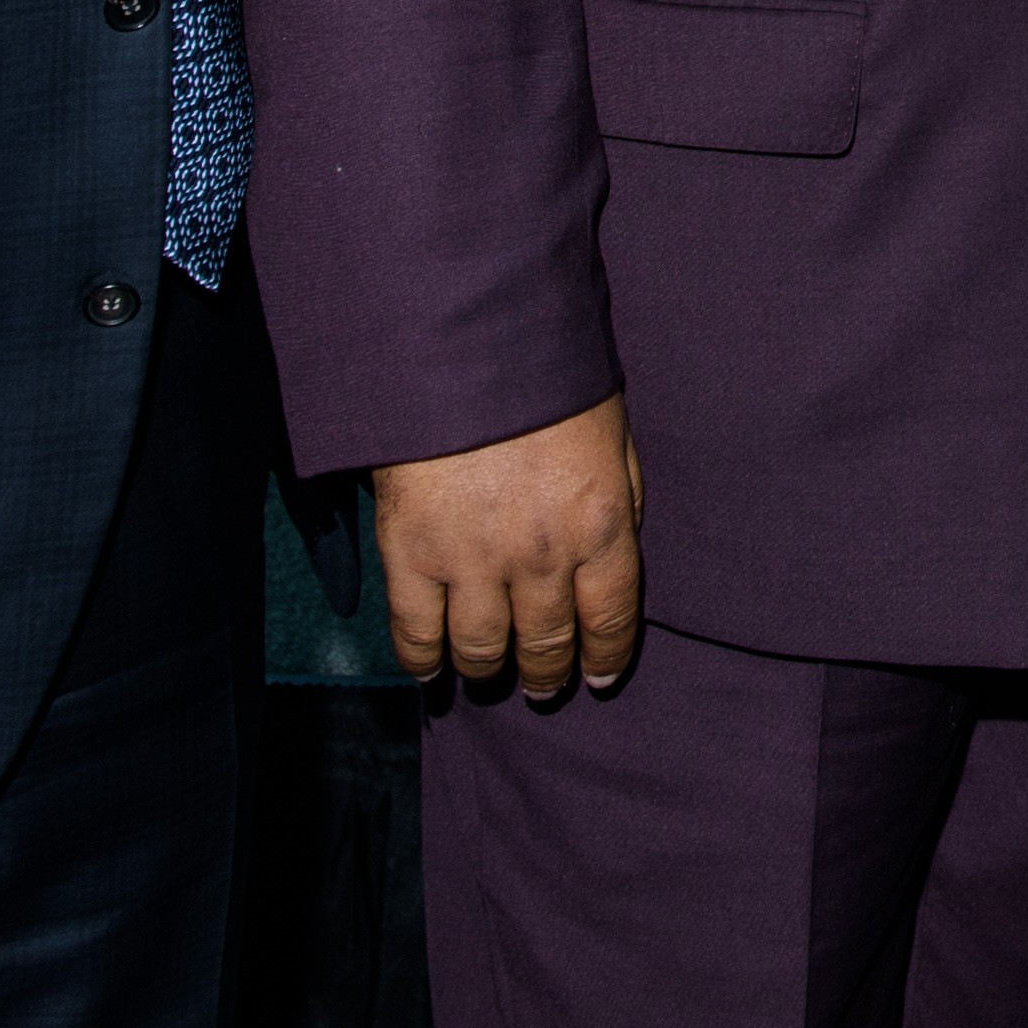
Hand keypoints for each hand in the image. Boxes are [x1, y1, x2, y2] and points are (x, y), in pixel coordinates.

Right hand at [372, 395, 643, 700]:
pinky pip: (416, 632)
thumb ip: (616, 502)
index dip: (603, 658)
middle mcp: (541, 557)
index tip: (597, 679)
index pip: (609, 619)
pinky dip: (423, 663)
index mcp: (600, 525)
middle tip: (542, 684)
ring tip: (489, 675)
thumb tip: (611, 559)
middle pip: (545, 642)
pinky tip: (431, 674)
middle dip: (546, 672)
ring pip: (482, 648)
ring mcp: (472, 560)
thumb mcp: (611, 437)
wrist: (466, 344)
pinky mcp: (411, 554)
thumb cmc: (547, 378)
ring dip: (488, 670)